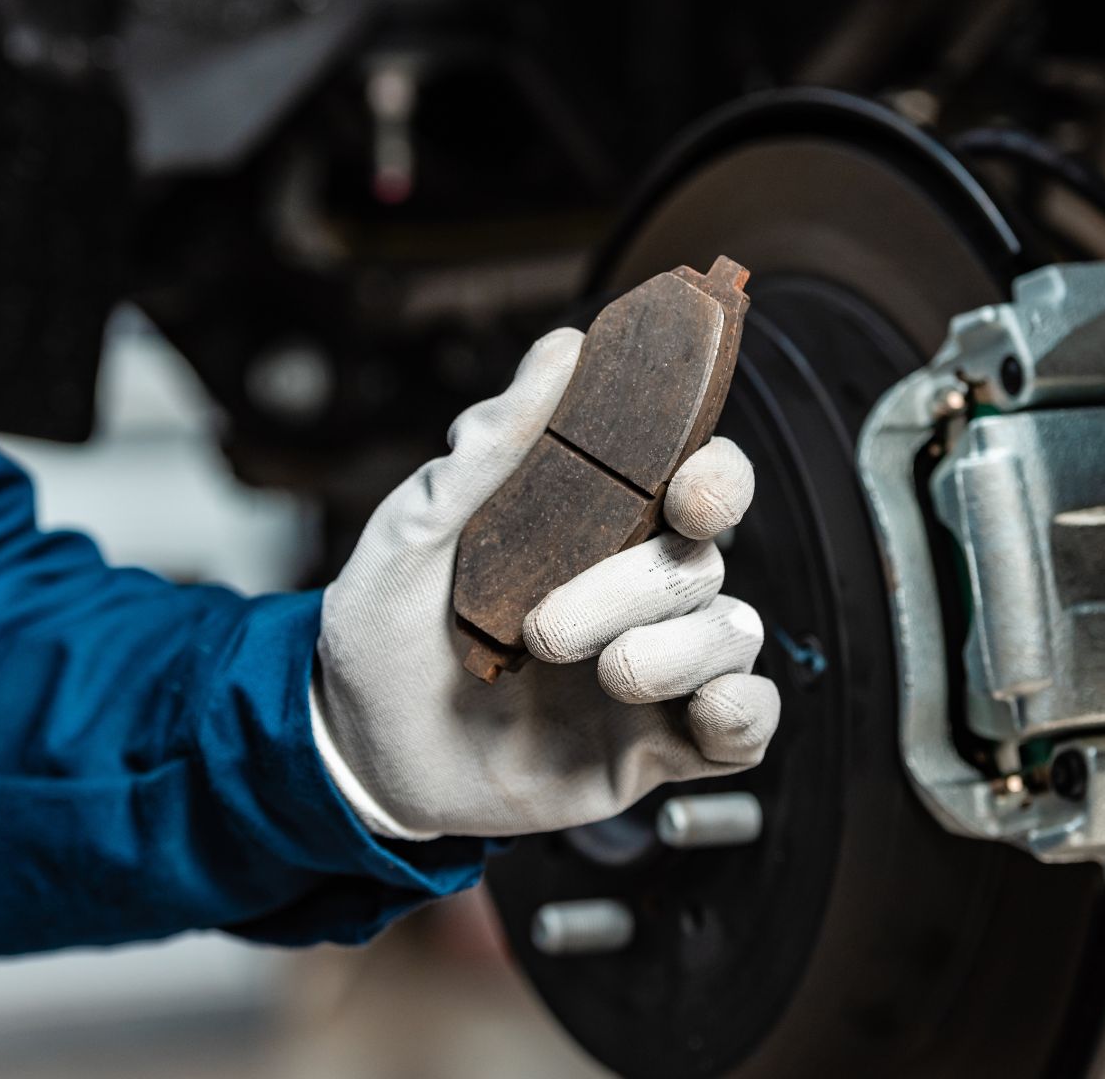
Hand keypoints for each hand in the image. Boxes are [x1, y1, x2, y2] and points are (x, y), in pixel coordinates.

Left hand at [311, 328, 779, 838]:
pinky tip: (695, 715)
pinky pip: (747, 724)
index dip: (717, 477)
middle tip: (549, 628)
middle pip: (706, 560)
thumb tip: (561, 349)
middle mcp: (636, 592)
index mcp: (595, 529)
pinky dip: (741, 714)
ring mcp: (654, 669)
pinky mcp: (658, 746)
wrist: (357, 754)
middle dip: (640, 588)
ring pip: (732, 634)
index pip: (696, 481)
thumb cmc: (384, 632)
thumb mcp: (414, 533)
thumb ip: (492, 447)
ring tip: (597, 675)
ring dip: (672, 653)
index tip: (688, 494)